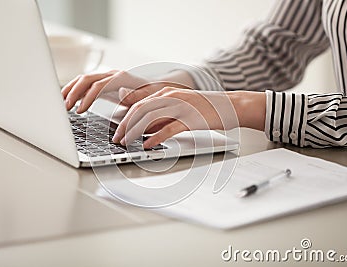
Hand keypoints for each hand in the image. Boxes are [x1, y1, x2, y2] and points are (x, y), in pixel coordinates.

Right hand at [61, 70, 194, 112]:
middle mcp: (112, 75)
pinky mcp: (105, 83)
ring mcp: (108, 77)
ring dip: (70, 90)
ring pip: (84, 79)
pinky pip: (87, 84)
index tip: (79, 111)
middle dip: (73, 93)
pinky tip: (69, 100)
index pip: (97, 86)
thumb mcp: (147, 98)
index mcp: (121, 78)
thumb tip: (122, 92)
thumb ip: (135, 96)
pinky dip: (76, 90)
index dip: (86, 99)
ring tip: (60, 102)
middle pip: (86, 79)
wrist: (159, 88)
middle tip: (64, 107)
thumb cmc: (153, 95)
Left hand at [112, 87, 240, 147]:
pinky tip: (148, 145)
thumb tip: (143, 129)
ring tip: (127, 142)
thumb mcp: (178, 108)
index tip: (117, 130)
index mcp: (166, 93)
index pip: (138, 104)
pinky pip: (169, 128)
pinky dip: (155, 137)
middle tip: (117, 139)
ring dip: (135, 131)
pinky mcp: (190, 119)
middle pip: (140, 110)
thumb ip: (161, 116)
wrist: (229, 105)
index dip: (124, 117)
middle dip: (125, 125)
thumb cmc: (203, 108)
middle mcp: (170, 97)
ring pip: (150, 117)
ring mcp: (180, 107)